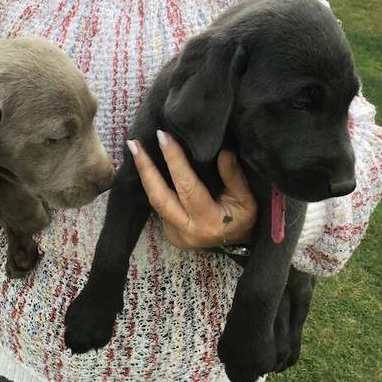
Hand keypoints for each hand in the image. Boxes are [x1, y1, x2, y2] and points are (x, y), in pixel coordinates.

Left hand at [127, 131, 256, 249]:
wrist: (238, 245)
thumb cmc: (243, 219)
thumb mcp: (247, 199)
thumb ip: (234, 175)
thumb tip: (222, 149)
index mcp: (209, 221)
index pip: (187, 186)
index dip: (174, 160)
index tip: (164, 136)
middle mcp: (187, 230)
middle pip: (159, 197)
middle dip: (145, 168)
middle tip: (134, 144)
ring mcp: (175, 234)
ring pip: (154, 201)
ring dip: (144, 174)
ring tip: (135, 149)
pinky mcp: (169, 233)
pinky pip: (158, 205)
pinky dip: (152, 184)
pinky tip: (147, 166)